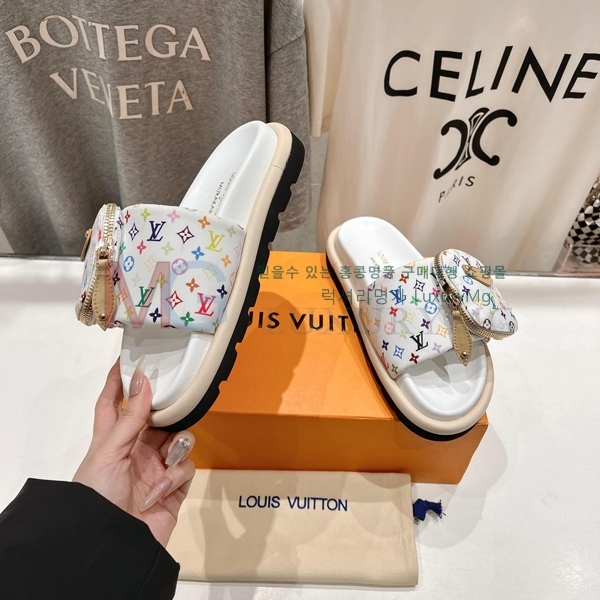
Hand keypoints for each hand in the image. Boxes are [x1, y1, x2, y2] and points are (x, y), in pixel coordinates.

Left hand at [73, 358, 195, 546]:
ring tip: (169, 456)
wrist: (113, 545)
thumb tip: (143, 380)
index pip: (112, 404)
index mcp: (111, 439)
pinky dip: (177, 474)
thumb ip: (130, 417)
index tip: (126, 358)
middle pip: (156, 418)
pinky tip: (162, 488)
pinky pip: (187, 467)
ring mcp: (156, 468)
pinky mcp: (174, 486)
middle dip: (167, 411)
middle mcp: (135, 450)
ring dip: (176, 446)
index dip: (117, 381)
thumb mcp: (111, 452)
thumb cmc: (98, 496)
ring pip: (178, 439)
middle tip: (177, 399)